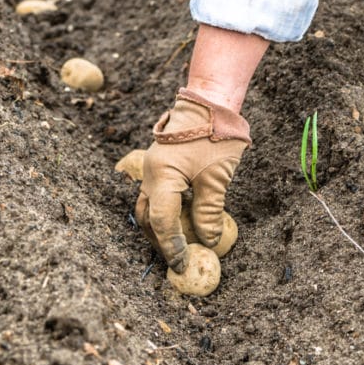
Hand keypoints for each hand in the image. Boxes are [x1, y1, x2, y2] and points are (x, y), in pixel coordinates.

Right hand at [135, 88, 249, 272]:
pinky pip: (158, 193)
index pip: (161, 221)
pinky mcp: (161, 164)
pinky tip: (183, 218)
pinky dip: (167, 209)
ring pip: (149, 205)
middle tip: (177, 258)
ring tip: (179, 243)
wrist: (210, 100)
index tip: (183, 264)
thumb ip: (209, 212)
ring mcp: (153, 168)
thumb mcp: (216, 178)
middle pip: (147, 217)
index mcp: (161, 177)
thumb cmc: (215, 136)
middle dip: (160, 240)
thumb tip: (208, 242)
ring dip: (161, 226)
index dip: (172, 246)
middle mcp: (150, 174)